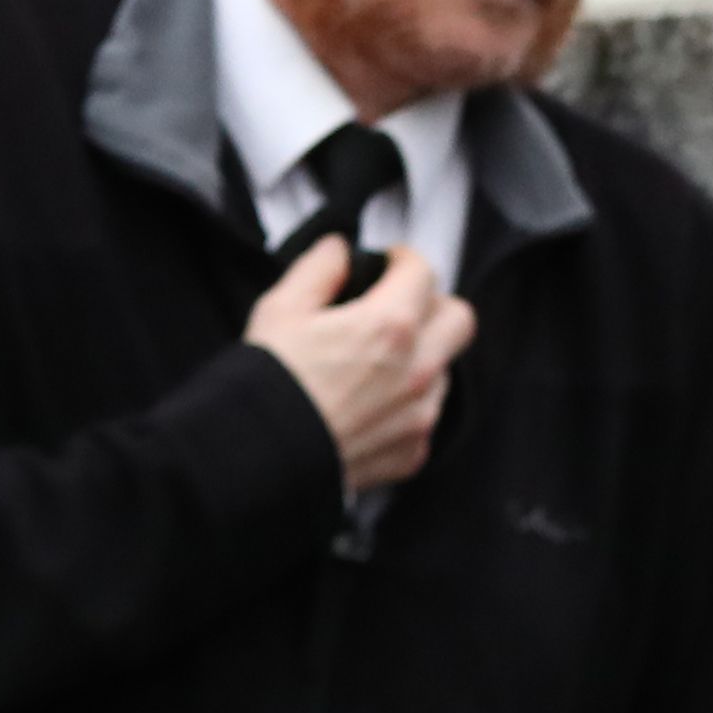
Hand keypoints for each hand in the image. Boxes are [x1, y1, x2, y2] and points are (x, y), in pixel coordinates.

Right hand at [244, 237, 476, 492]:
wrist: (252, 462)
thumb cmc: (264, 386)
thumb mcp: (280, 310)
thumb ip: (319, 269)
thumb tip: (340, 250)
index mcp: (390, 326)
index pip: (424, 273)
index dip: (404, 260)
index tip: (391, 262)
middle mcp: (418, 371)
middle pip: (459, 319)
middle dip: (433, 305)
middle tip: (398, 305)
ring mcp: (420, 415)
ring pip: (445, 369)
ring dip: (421, 357)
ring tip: (373, 362)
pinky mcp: (413, 452)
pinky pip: (425, 416)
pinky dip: (406, 404)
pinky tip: (367, 404)